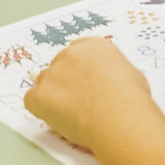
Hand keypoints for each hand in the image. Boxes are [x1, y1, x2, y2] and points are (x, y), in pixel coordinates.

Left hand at [24, 36, 149, 152]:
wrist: (121, 118)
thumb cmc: (132, 100)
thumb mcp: (131, 74)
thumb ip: (113, 72)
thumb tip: (111, 82)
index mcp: (93, 46)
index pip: (77, 52)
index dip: (80, 70)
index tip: (85, 83)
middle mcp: (69, 54)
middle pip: (59, 66)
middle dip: (66, 82)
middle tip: (81, 102)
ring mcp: (52, 73)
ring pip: (44, 83)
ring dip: (54, 96)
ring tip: (73, 114)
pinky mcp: (40, 94)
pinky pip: (32, 101)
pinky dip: (41, 110)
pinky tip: (59, 118)